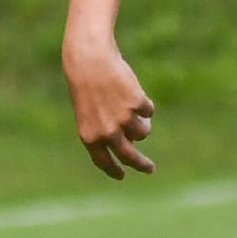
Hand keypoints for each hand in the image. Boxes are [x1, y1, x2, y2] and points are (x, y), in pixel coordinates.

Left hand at [62, 37, 155, 179]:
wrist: (90, 62)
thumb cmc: (87, 87)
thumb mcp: (90, 113)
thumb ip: (107, 131)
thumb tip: (132, 144)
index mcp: (90, 137)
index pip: (104, 162)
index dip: (114, 170)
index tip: (122, 175)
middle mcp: (108, 133)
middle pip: (130, 156)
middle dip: (141, 165)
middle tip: (150, 169)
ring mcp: (124, 120)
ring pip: (143, 132)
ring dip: (141, 123)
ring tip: (128, 105)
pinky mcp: (138, 106)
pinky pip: (148, 112)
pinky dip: (143, 104)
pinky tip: (131, 90)